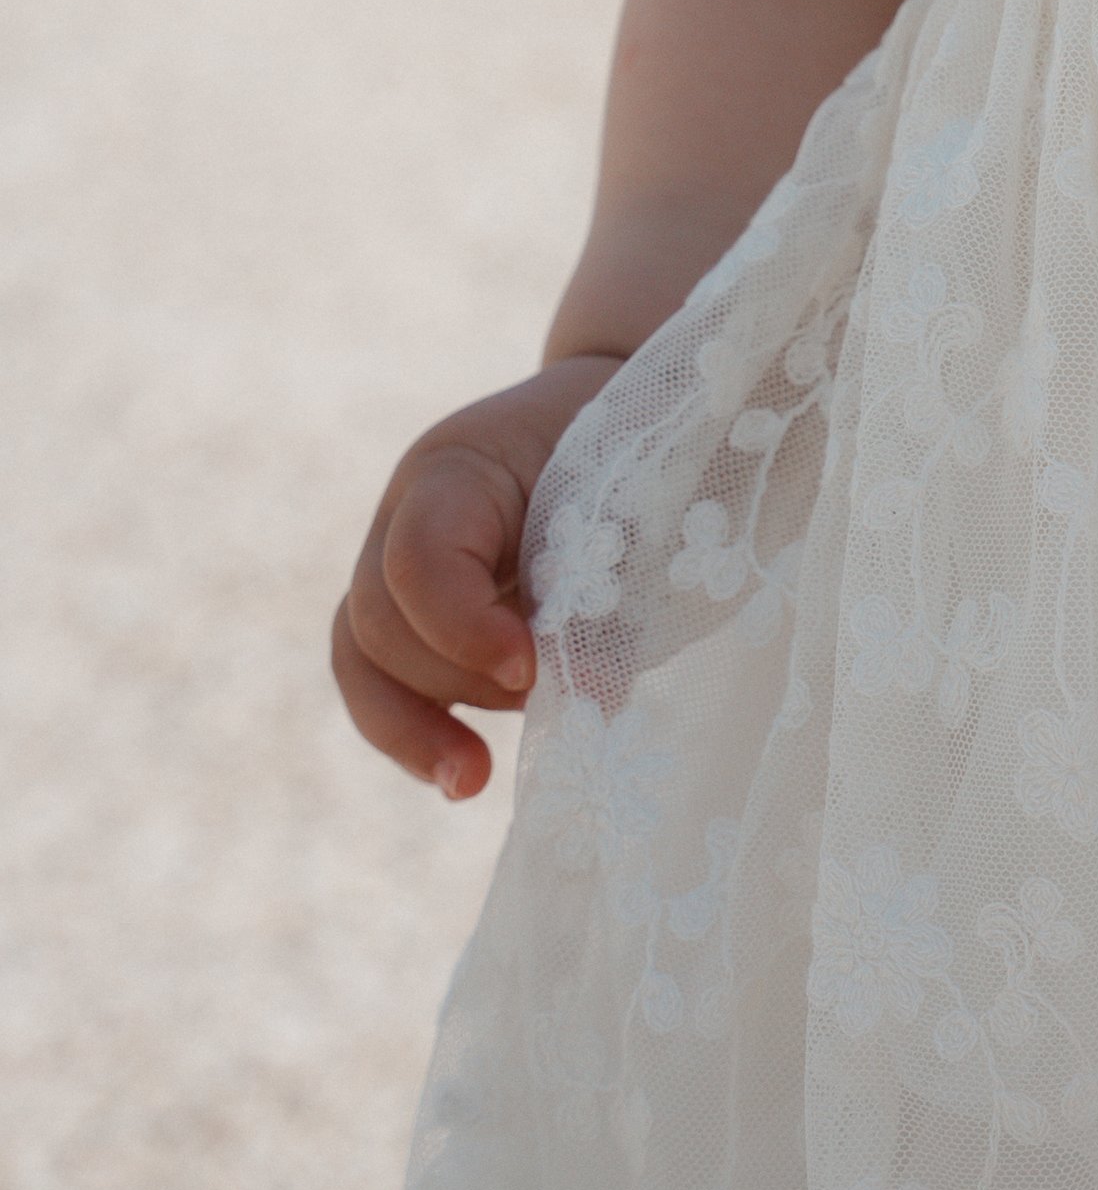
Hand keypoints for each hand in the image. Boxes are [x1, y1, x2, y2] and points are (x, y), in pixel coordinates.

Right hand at [331, 353, 618, 795]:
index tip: (531, 667)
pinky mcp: (415, 613)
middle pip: (379, 620)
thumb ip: (608, 593)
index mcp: (458, 466)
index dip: (462, 628)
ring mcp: (397, 561)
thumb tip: (589, 699)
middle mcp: (408, 511)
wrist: (636, 413)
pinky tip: (464, 775)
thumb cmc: (640, 451)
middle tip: (542, 694)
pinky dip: (417, 733)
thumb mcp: (634, 502)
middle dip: (454, 680)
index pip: (417, 556)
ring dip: (422, 726)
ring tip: (481, 773)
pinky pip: (383, 681)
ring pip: (365, 660)